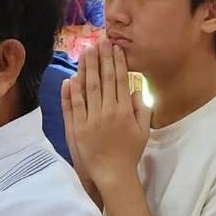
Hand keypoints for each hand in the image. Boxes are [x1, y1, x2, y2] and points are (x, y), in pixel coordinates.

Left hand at [63, 40, 151, 194]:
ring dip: (87, 68)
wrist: (113, 174)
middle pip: (104, 79)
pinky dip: (72, 91)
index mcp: (125, 111)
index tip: (115, 47)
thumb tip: (136, 88)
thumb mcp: (143, 130)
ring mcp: (92, 119)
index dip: (117, 62)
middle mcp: (108, 112)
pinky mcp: (78, 128)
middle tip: (100, 41)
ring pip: (88, 88)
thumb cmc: (130, 153)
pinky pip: (74, 105)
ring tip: (86, 51)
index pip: (120, 80)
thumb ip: (142, 108)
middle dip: (102, 58)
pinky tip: (72, 76)